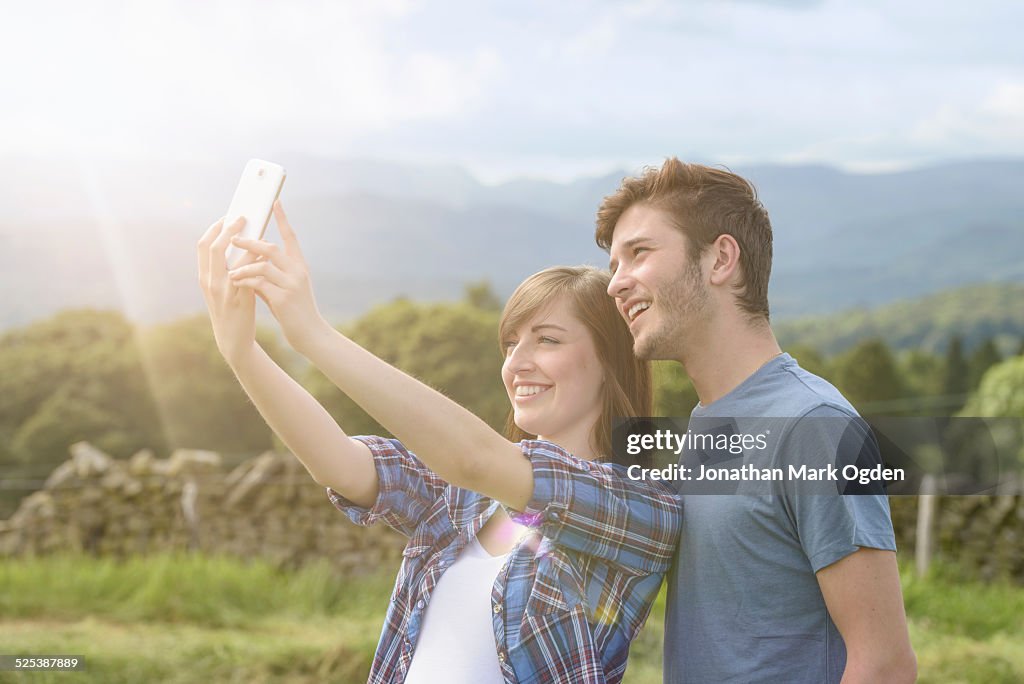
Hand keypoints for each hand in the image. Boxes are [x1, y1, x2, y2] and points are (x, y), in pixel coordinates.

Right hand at [197, 216, 258, 366]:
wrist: (233, 340)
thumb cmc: (229, 310)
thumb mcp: (220, 289)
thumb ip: (223, 269)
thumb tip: (237, 244)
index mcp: (204, 277)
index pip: (203, 245)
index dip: (213, 228)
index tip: (226, 216)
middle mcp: (210, 282)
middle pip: (213, 247)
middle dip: (228, 229)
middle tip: (242, 217)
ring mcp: (224, 291)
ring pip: (232, 259)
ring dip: (246, 242)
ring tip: (258, 232)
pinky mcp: (240, 299)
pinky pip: (249, 274)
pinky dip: (256, 261)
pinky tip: (265, 253)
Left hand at [227, 201, 327, 352]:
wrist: (310, 333)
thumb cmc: (295, 310)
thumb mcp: (286, 287)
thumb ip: (271, 273)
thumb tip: (250, 262)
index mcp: (300, 265)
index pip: (291, 236)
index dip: (283, 219)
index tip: (275, 202)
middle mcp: (298, 271)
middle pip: (271, 248)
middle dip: (249, 242)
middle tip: (233, 239)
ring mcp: (291, 284)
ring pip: (262, 265)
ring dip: (243, 266)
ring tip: (231, 271)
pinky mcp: (283, 299)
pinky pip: (259, 284)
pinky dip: (245, 282)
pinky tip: (236, 283)